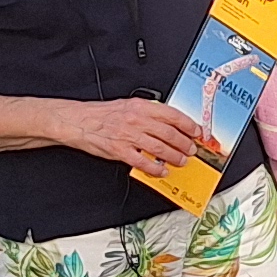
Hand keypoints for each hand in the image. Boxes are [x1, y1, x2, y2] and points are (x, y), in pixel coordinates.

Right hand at [52, 98, 218, 172]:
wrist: (79, 121)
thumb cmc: (101, 114)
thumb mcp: (128, 105)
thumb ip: (148, 112)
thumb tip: (168, 122)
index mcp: (141, 107)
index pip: (173, 115)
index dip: (189, 125)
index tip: (197, 132)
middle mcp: (137, 120)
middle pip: (170, 133)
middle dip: (185, 144)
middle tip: (191, 150)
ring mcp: (129, 136)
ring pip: (160, 148)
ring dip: (175, 156)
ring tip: (181, 161)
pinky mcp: (120, 151)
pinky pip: (143, 162)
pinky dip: (155, 168)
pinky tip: (162, 170)